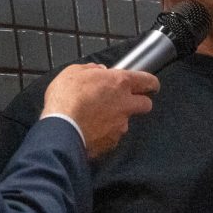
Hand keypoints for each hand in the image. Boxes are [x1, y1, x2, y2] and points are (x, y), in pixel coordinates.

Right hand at [43, 64, 157, 157]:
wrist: (60, 129)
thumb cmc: (65, 98)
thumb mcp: (73, 72)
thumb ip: (89, 69)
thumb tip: (97, 70)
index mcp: (119, 83)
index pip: (147, 80)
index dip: (151, 82)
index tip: (151, 85)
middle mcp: (125, 104)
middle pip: (146, 104)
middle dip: (139, 102)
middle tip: (124, 101)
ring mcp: (120, 125)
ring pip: (126, 122)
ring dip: (116, 120)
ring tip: (95, 119)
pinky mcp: (111, 143)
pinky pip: (112, 137)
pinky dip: (104, 134)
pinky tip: (89, 130)